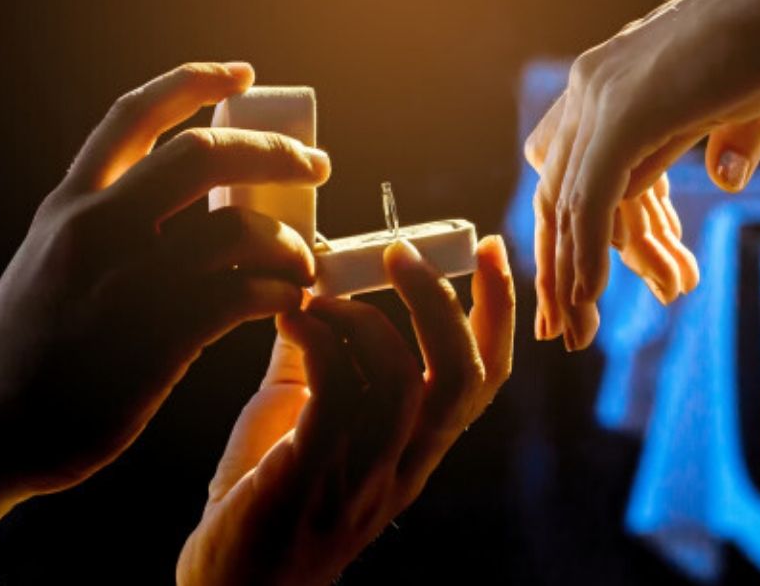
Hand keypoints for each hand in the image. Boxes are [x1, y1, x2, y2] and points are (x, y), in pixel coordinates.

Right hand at [0, 62, 331, 558]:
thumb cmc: (26, 352)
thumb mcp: (50, 264)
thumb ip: (107, 229)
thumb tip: (192, 214)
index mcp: (70, 203)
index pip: (135, 115)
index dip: (194, 82)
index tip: (244, 72)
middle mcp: (96, 227)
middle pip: (206, 154)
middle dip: (275, 152)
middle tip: (315, 167)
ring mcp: (128, 279)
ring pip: (239, 227)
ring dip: (289, 241)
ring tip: (304, 262)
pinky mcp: (158, 335)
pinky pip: (245, 292)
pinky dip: (281, 290)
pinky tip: (288, 299)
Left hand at [177, 236, 513, 585]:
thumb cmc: (263, 508)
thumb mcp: (302, 429)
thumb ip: (315, 369)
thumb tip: (312, 300)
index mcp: (413, 452)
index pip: (481, 380)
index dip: (497, 312)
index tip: (487, 250)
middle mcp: (403, 466)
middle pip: (459, 375)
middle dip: (441, 302)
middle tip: (401, 252)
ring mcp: (362, 475)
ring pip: (400, 378)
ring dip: (361, 316)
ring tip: (316, 298)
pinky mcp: (313, 474)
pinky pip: (337, 390)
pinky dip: (320, 338)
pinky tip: (293, 321)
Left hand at [526, 0, 759, 349]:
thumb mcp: (739, 104)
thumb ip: (720, 142)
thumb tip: (723, 179)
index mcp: (604, 88)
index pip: (570, 176)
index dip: (570, 236)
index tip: (579, 290)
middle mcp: (588, 92)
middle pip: (555, 196)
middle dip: (557, 267)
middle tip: (565, 329)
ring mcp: (599, 99)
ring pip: (566, 205)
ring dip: (569, 275)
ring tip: (577, 333)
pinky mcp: (623, 113)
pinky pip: (590, 199)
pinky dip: (587, 252)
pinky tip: (590, 297)